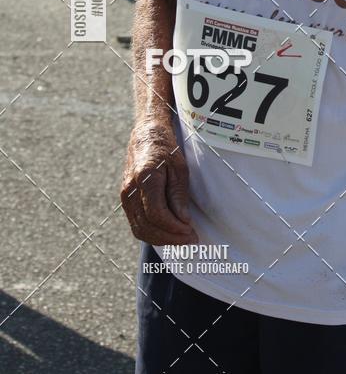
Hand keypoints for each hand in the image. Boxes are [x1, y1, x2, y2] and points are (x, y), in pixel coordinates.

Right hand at [121, 119, 197, 245]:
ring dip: (161, 239)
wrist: (147, 134)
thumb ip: (179, 195)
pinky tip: (167, 233)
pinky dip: (151, 233)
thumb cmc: (166, 148)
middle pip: (147, 226)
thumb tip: (183, 221)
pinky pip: (136, 223)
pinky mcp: (125, 199)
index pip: (157, 214)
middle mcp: (131, 189)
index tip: (191, 232)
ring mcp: (125, 195)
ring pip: (140, 229)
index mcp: (145, 178)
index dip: (174, 228)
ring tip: (181, 240)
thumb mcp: (179, 167)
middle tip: (190, 240)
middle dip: (170, 238)